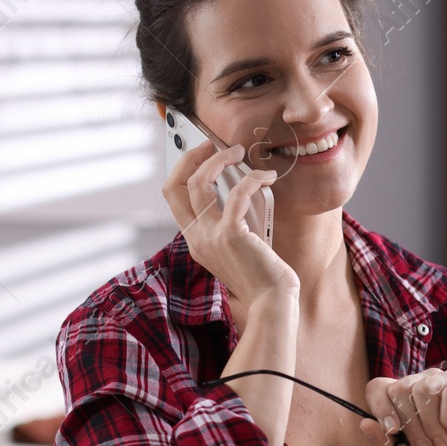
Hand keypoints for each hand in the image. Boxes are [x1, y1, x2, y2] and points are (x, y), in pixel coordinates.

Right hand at [162, 133, 296, 307]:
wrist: (272, 302)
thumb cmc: (263, 274)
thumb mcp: (237, 245)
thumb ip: (230, 221)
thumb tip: (238, 186)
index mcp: (195, 239)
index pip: (173, 195)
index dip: (183, 168)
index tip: (202, 153)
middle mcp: (196, 237)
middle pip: (175, 185)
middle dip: (191, 156)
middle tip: (213, 143)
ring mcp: (210, 237)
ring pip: (199, 182)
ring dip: (220, 159)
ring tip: (240, 152)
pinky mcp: (231, 235)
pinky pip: (236, 194)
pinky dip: (252, 179)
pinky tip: (267, 177)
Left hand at [359, 369, 446, 445]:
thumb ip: (387, 445)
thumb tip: (363, 423)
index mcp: (410, 396)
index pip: (379, 387)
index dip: (380, 408)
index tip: (392, 432)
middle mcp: (429, 382)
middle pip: (400, 389)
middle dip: (410, 425)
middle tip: (427, 445)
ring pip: (424, 389)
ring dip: (430, 424)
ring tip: (442, 441)